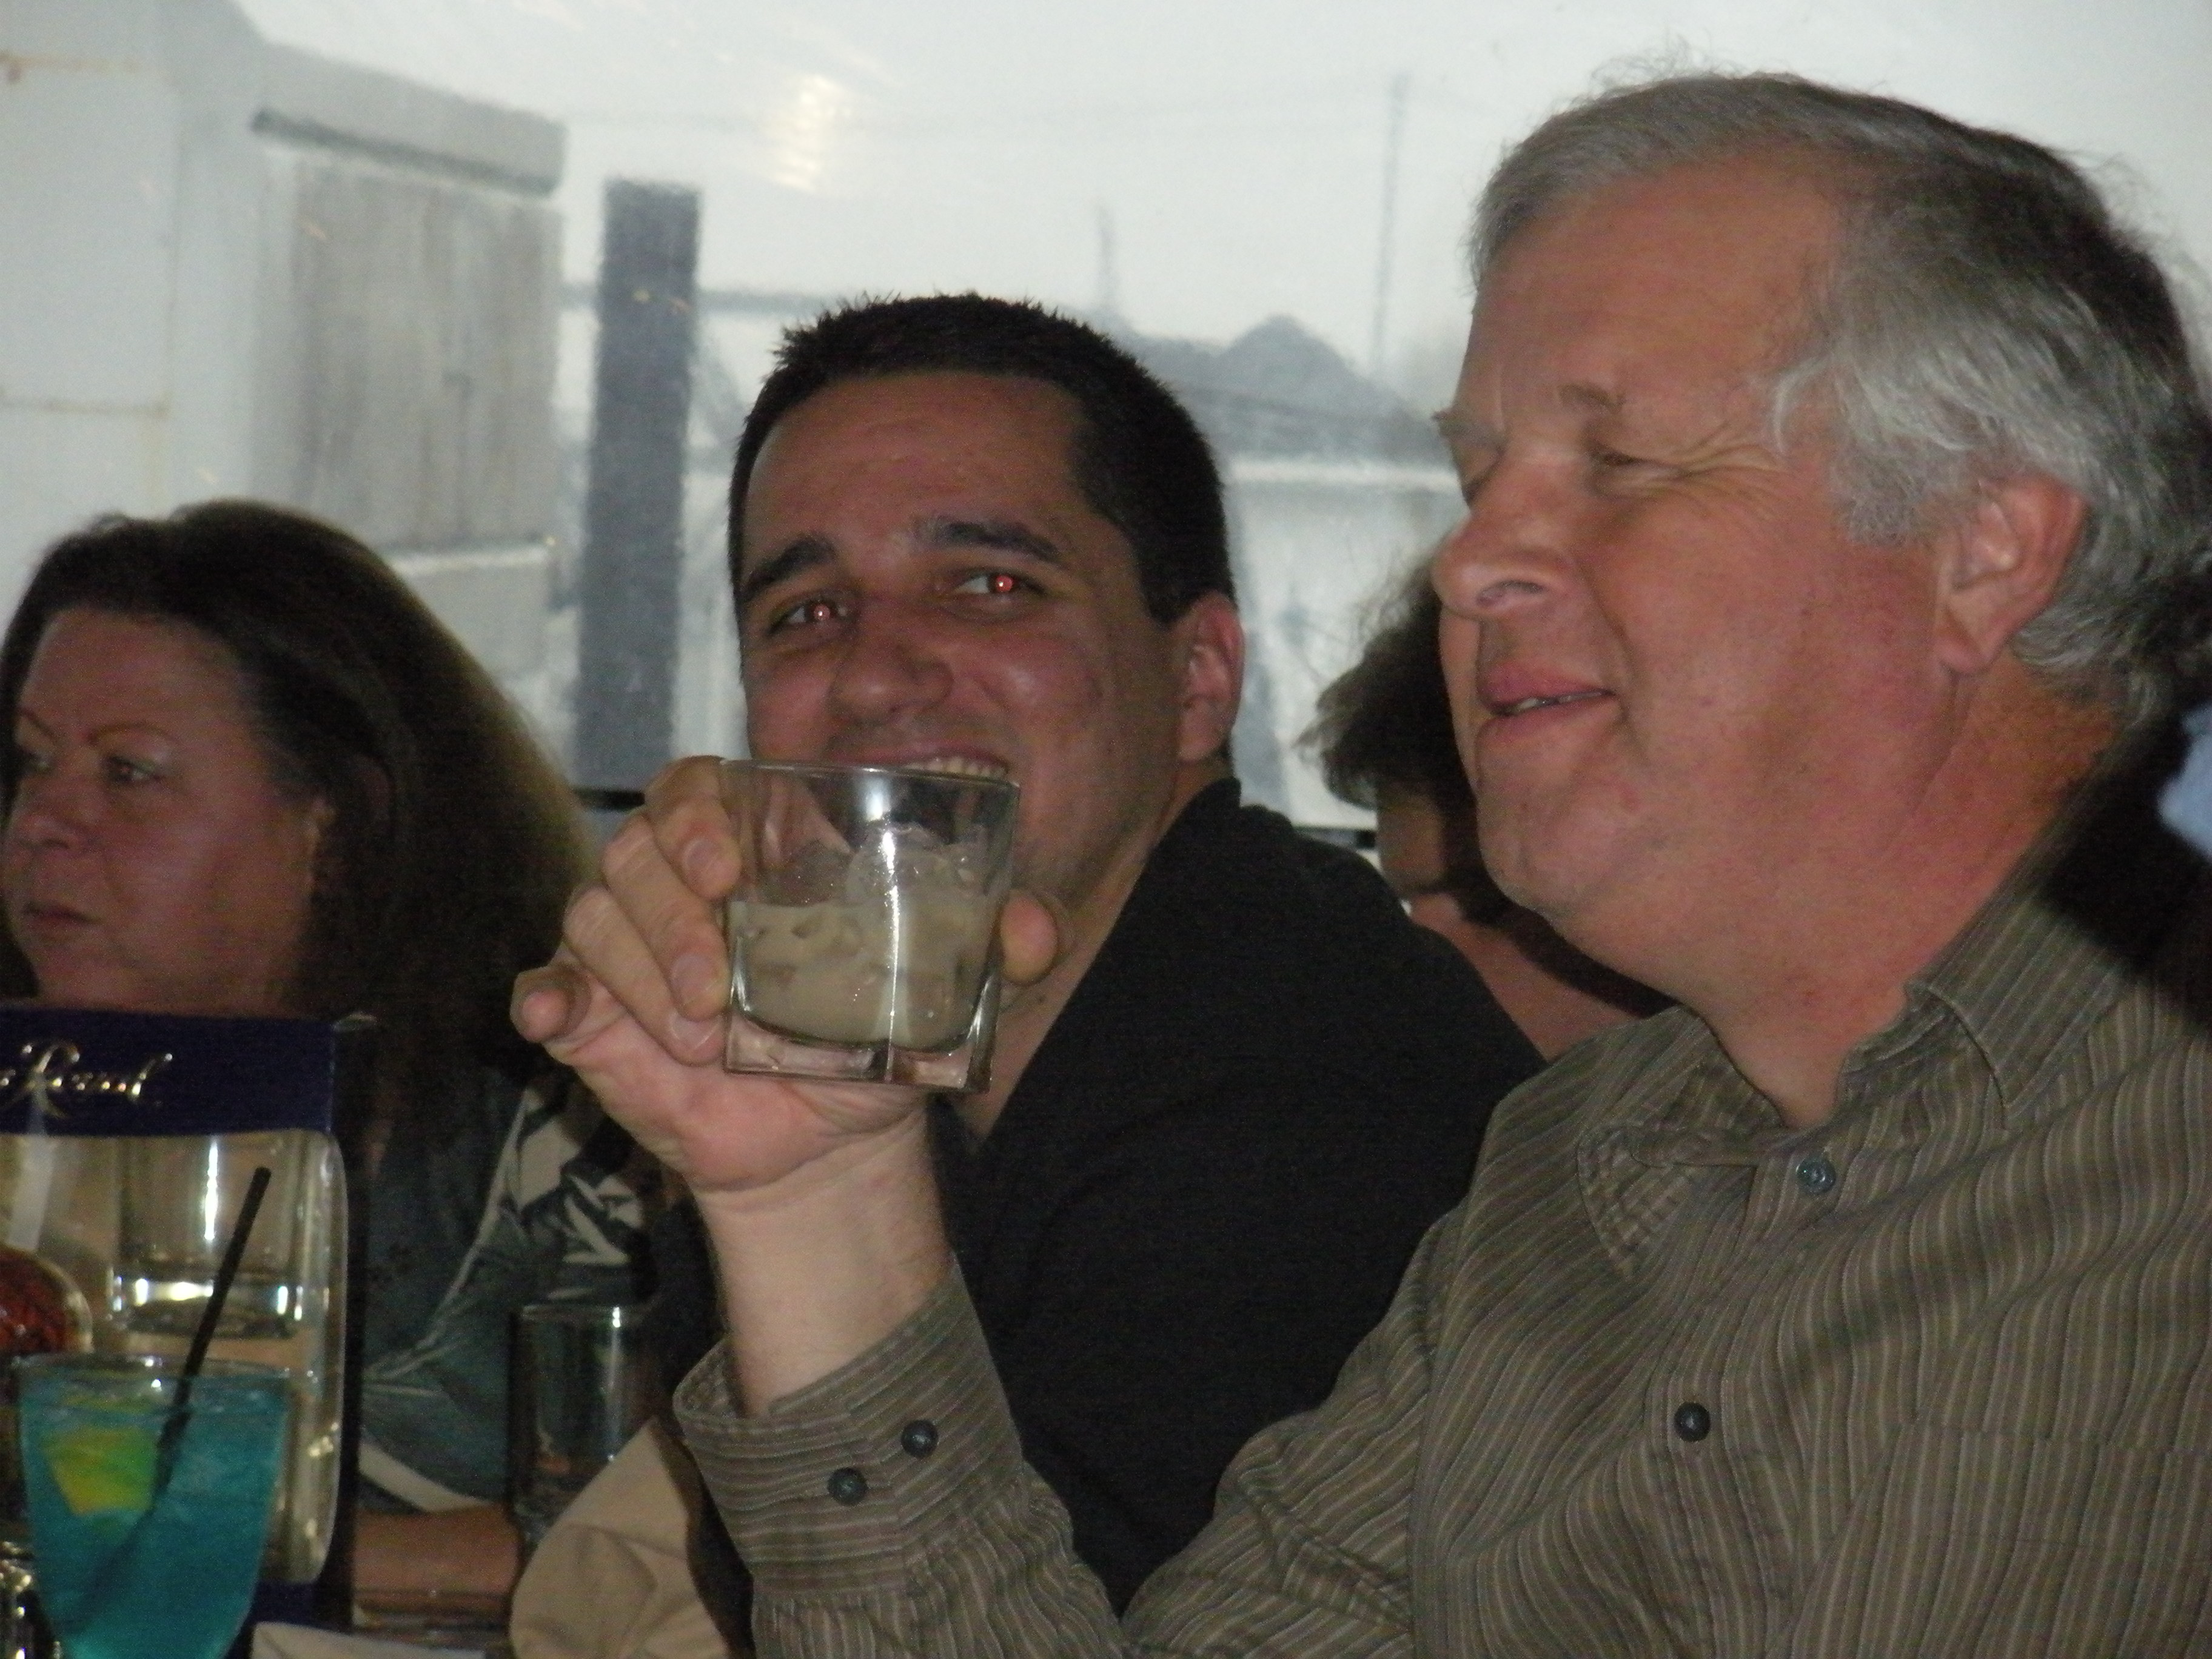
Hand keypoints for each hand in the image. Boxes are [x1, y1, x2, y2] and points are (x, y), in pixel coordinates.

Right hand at [513, 756, 1058, 1201]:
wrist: (830, 1138)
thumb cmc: (874, 1036)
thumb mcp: (945, 992)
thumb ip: (995, 949)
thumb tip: (1035, 926)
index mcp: (753, 850)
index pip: (697, 789)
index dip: (699, 816)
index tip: (726, 871)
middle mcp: (678, 882)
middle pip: (636, 851)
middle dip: (671, 916)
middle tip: (715, 988)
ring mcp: (626, 945)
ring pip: (595, 915)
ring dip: (638, 975)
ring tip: (702, 1039)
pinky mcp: (590, 1010)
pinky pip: (545, 985)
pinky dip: (546, 996)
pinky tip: (559, 1015)